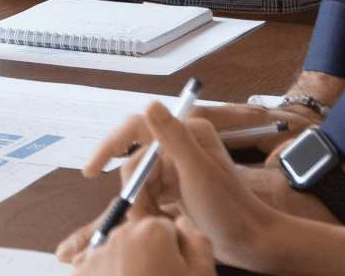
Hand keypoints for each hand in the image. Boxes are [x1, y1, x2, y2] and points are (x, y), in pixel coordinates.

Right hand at [59, 105, 285, 268]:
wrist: (252, 241)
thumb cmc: (231, 208)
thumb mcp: (199, 173)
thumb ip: (174, 138)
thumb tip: (150, 103)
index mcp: (187, 133)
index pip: (138, 127)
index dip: (112, 145)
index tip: (92, 171)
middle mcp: (181, 146)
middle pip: (137, 162)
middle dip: (134, 190)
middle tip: (140, 214)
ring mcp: (179, 168)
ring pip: (141, 182)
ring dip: (141, 204)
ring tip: (154, 222)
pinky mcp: (178, 189)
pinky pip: (150, 196)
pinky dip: (148, 210)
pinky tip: (157, 222)